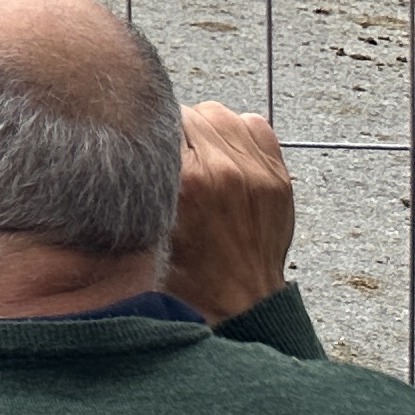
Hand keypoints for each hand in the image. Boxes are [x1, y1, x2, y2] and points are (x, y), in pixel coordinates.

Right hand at [161, 102, 294, 322]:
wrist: (241, 302)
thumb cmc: (188, 272)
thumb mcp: (147, 226)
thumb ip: (141, 179)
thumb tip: (135, 136)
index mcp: (190, 181)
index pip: (163, 119)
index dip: (148, 131)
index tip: (144, 143)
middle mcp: (228, 169)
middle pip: (193, 112)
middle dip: (176, 128)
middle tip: (170, 153)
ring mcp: (259, 171)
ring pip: (223, 114)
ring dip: (206, 127)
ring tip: (197, 153)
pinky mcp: (279, 177)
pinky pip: (255, 126)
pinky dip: (237, 132)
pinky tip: (225, 155)